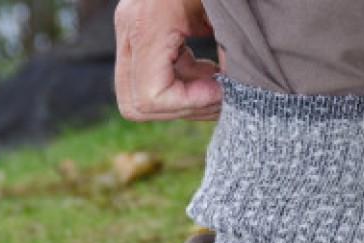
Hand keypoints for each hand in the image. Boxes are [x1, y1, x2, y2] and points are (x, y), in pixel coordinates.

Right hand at [114, 0, 221, 121]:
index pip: (150, 97)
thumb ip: (232, 51)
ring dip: (182, 100)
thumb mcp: (226, 11)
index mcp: (146, 23)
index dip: (189, 104)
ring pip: (140, 96)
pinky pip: (149, 77)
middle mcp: (129, 30)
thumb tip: (234, 90)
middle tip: (219, 99)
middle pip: (137, 105)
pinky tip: (209, 71)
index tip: (221, 92)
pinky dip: (180, 85)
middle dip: (182, 110)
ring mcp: (129, 32)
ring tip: (219, 87)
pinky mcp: (139, 33)